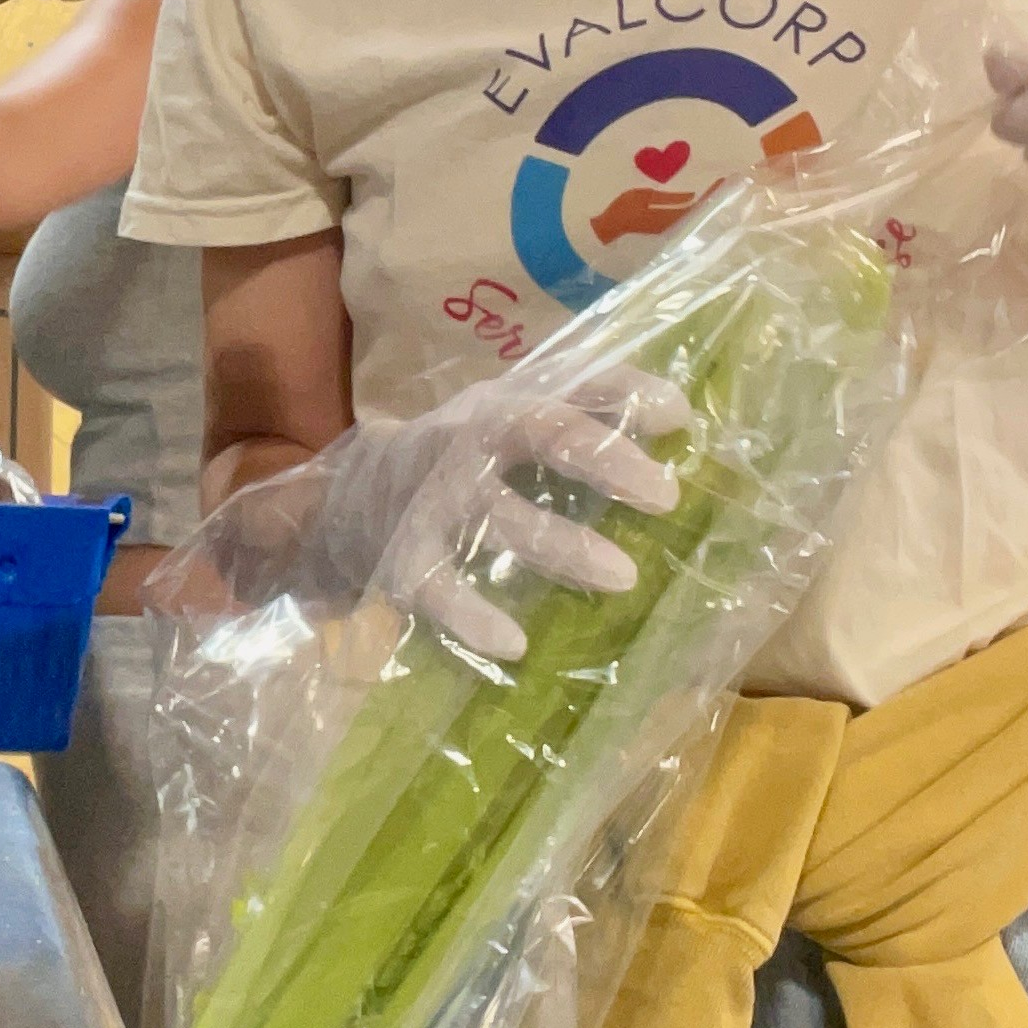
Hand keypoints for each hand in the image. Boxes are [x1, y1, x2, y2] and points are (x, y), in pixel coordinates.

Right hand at [317, 367, 690, 662]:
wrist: (348, 496)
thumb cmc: (460, 456)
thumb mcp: (509, 416)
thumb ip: (586, 408)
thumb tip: (679, 412)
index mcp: (501, 404)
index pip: (571, 384)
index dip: (626, 396)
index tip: (680, 419)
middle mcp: (467, 439)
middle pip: (538, 431)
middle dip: (603, 458)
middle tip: (666, 495)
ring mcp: (433, 498)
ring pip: (499, 517)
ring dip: (561, 544)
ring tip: (622, 577)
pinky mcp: (403, 557)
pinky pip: (440, 588)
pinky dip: (473, 616)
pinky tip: (515, 644)